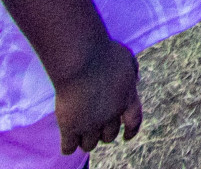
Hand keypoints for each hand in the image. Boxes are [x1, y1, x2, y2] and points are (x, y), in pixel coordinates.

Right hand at [53, 38, 141, 153]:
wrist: (81, 58)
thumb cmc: (103, 52)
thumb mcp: (126, 58)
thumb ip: (131, 70)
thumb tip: (134, 79)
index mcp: (128, 98)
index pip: (134, 121)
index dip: (131, 131)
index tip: (126, 136)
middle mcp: (112, 114)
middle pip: (110, 135)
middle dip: (104, 134)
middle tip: (95, 129)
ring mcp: (92, 122)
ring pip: (90, 144)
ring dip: (86, 141)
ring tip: (79, 136)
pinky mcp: (71, 126)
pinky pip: (69, 147)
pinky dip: (68, 147)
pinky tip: (66, 145)